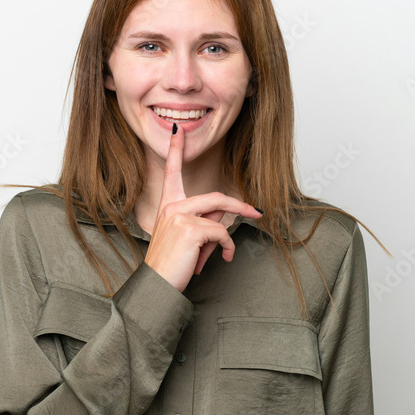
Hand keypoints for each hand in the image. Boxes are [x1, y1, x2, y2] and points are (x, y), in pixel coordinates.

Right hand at [142, 124, 262, 292]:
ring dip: (227, 237)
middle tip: (256, 212)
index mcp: (168, 204)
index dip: (176, 149)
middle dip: (239, 206)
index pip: (171, 170)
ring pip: (220, 215)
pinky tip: (221, 259)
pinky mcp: (189, 228)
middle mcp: (171, 205)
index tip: (178, 130)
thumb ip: (204, 220)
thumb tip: (225, 214)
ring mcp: (179, 215)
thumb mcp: (188, 238)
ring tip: (223, 254)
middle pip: (215, 197)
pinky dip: (226, 247)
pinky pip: (221, 233)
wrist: (158, 285)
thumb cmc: (172, 263)